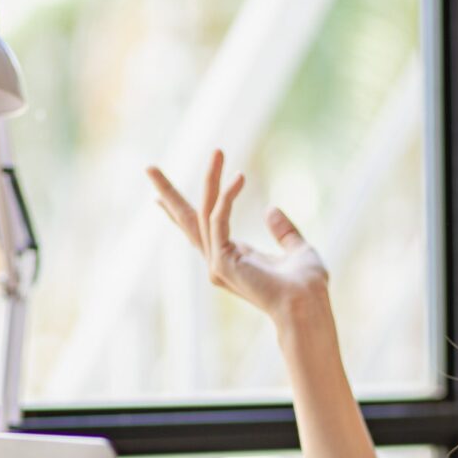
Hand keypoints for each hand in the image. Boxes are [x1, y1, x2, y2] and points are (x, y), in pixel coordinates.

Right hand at [146, 151, 329, 327]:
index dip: (180, 210)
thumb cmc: (307, 287)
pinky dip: (227, 196)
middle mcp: (218, 261)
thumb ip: (284, 231)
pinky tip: (240, 176)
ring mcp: (217, 263)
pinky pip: (218, 220)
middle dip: (168, 193)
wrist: (308, 307)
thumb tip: (271, 209)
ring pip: (201, 213)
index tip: (158, 197)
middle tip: (149, 167)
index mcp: (232, 258)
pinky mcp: (222, 262)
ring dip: (208, 178)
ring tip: (217, 150)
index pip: (201, 228)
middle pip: (187, 220)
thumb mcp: (298, 250)